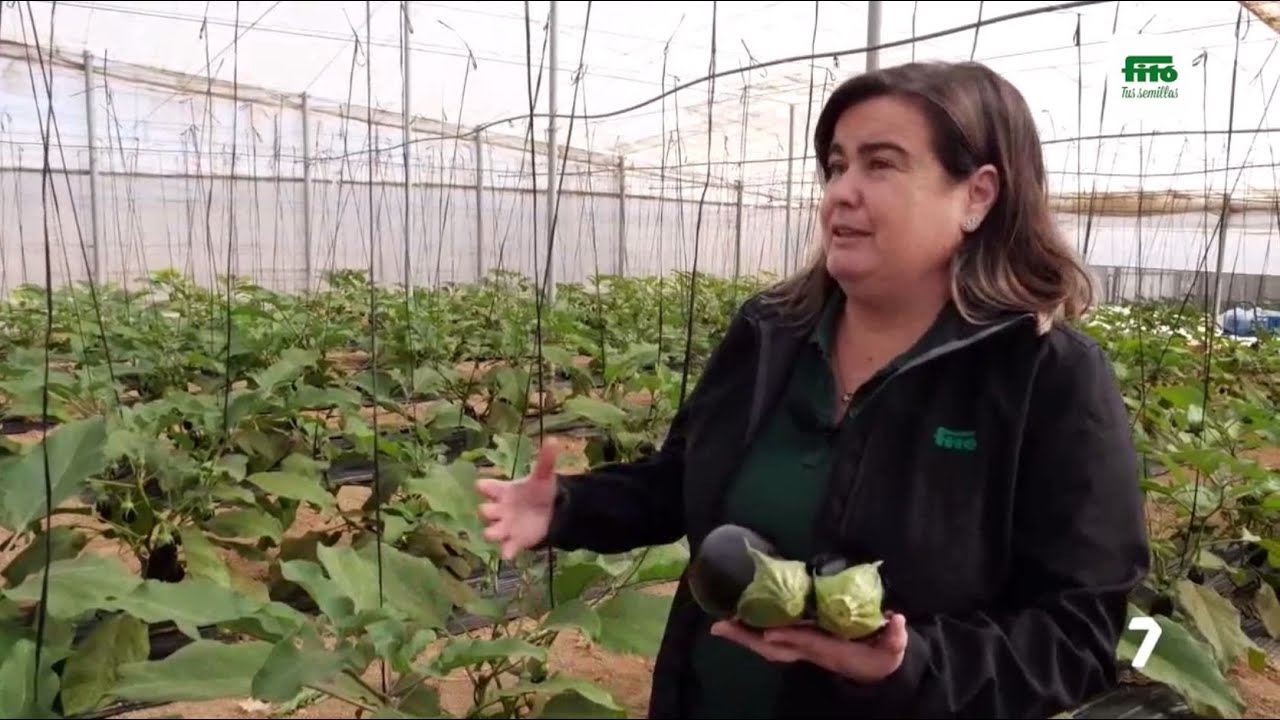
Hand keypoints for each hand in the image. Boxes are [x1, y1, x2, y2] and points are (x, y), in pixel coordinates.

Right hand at [476, 439, 560, 560]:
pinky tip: (509, 554)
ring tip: (493, 534)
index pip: (488, 487)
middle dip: (485, 511)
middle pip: (485, 510)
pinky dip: (507, 551)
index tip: (481, 485)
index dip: (484, 486)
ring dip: (491, 533)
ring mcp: (505, 527)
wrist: (548, 512)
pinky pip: (507, 548)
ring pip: (491, 532)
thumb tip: (553, 440)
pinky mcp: (515, 541)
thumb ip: (545, 460)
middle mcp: (500, 509)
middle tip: (487, 510)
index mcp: (503, 491)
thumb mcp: (543, 476)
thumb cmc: (538, 492)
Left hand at [709, 612, 908, 683]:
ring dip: (744, 635)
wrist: (876, 671)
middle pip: (773, 647)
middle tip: (720, 626)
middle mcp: (809, 650)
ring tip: (720, 623)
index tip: (768, 631)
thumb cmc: (881, 657)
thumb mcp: (893, 649)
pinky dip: (753, 632)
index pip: (805, 643)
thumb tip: (896, 620)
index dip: (787, 636)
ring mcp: (802, 647)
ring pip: (767, 645)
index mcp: (829, 650)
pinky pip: (771, 638)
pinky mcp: (800, 641)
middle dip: (747, 639)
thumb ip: (894, 637)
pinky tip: (739, 621)